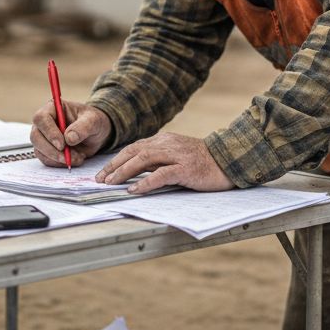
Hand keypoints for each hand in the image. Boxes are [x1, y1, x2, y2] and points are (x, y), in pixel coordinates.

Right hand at [31, 100, 111, 167]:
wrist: (95, 135)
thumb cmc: (93, 122)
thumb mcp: (94, 121)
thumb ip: (83, 127)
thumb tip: (69, 139)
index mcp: (53, 108)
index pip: (41, 118)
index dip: (49, 132)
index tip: (62, 145)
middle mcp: (44, 122)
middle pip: (36, 136)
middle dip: (51, 150)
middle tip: (68, 157)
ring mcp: (43, 137)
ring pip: (39, 150)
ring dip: (57, 159)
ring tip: (78, 158)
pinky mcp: (46, 150)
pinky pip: (46, 160)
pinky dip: (59, 164)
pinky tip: (74, 160)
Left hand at [95, 132, 234, 194]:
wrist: (230, 160)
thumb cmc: (203, 162)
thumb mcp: (177, 157)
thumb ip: (159, 161)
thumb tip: (135, 173)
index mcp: (164, 140)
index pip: (133, 148)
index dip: (116, 160)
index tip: (103, 173)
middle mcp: (167, 144)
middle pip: (134, 152)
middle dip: (114, 166)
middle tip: (100, 180)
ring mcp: (177, 155)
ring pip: (143, 160)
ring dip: (124, 172)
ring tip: (111, 183)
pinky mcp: (186, 168)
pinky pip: (161, 174)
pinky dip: (145, 182)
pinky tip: (134, 189)